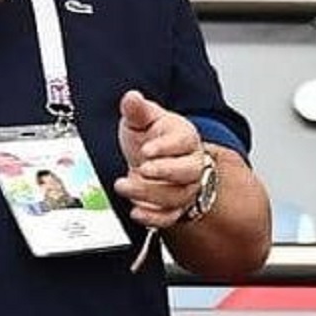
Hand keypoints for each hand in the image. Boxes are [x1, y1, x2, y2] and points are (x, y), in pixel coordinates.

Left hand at [113, 90, 208, 227]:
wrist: (151, 160)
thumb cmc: (150, 138)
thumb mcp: (142, 119)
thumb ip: (137, 110)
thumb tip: (131, 97)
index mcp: (185, 138)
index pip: (184, 142)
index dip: (166, 147)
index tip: (146, 149)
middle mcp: (191, 164)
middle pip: (188, 171)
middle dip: (164, 172)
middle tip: (141, 169)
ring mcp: (185, 188)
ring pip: (176, 196)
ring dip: (149, 194)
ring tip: (124, 185)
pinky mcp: (175, 207)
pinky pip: (170, 217)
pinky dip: (153, 218)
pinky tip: (136, 211)